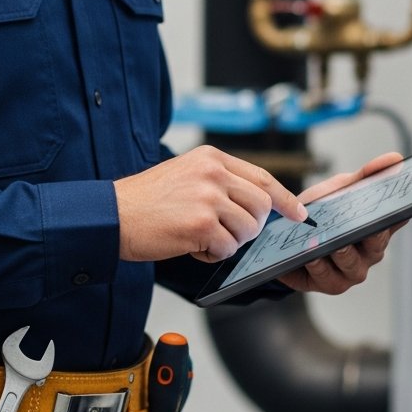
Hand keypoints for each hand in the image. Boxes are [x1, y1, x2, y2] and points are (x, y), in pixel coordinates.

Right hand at [113, 146, 307, 262]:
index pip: (262, 177)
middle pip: (261, 205)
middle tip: (228, 234)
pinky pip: (228, 248)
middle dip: (251, 227)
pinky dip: (213, 254)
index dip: (285, 199)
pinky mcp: (201, 224)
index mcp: (210, 158)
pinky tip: (192, 247)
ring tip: (202, 239)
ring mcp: (208, 198)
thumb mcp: (184, 174)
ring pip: (248, 229)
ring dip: (230, 242)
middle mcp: (212, 173)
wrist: (112, 215)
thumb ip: (219, 182)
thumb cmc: (145, 201)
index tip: (298, 213)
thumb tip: (256, 206)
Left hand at [276, 151, 404, 294]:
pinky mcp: (325, 283)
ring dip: (339, 252)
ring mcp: (348, 272)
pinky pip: (324, 277)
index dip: (397, 217)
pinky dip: (317, 265)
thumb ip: (366, 175)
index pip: (394, 224)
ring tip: (329, 242)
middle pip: (375, 248)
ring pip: (350, 265)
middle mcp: (368, 255)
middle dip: (369, 237)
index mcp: (377, 231)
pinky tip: (310, 255)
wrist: (284, 232)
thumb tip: (395, 159)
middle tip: (361, 228)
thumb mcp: (341, 189)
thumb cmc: (321, 211)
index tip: (399, 209)